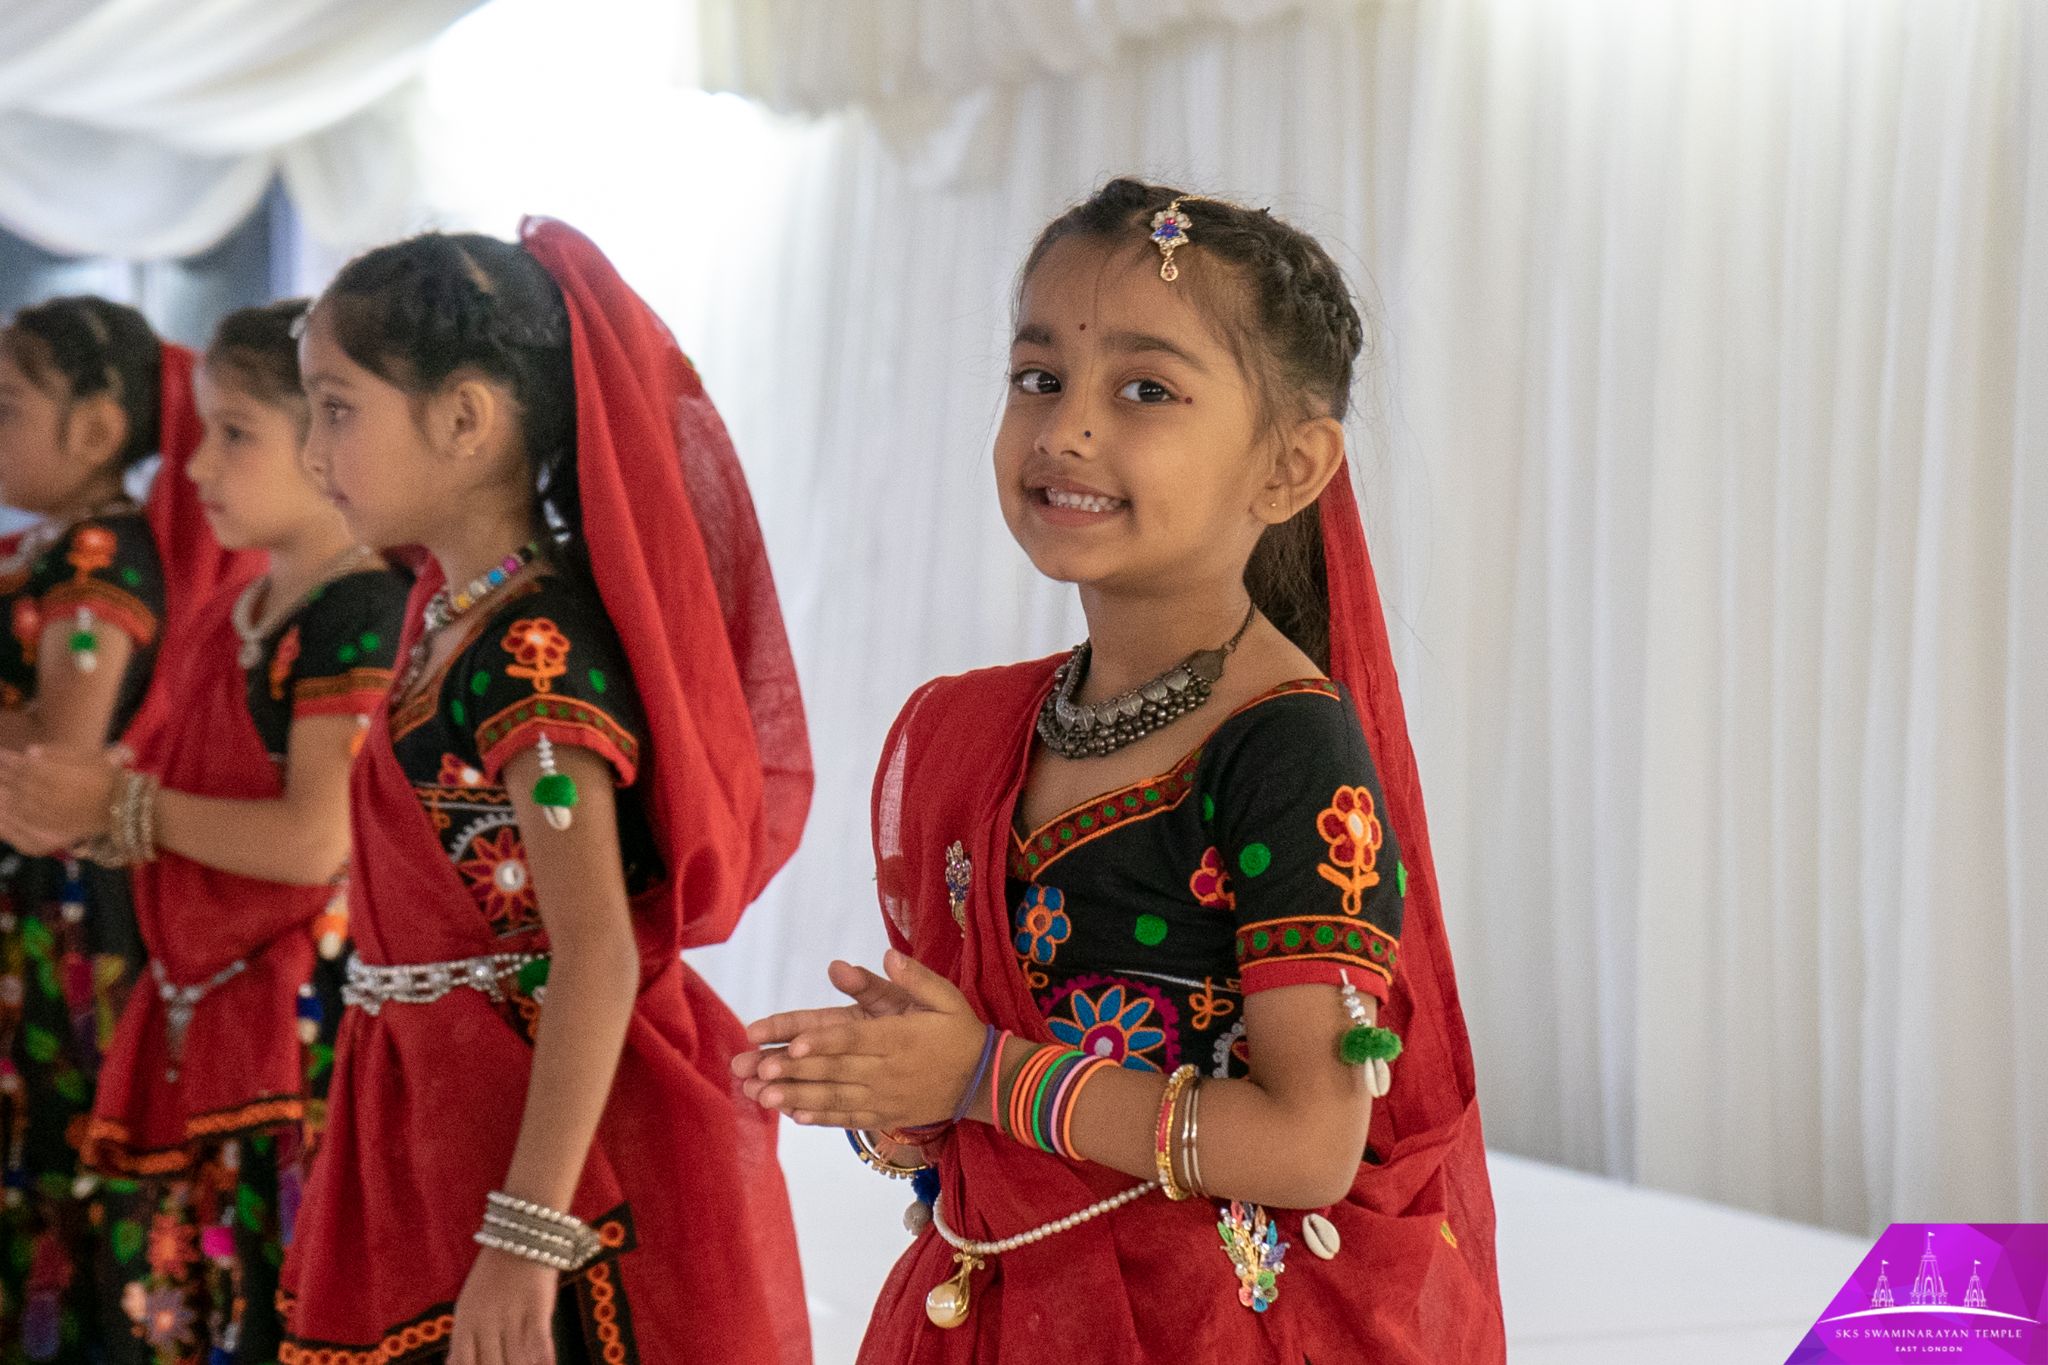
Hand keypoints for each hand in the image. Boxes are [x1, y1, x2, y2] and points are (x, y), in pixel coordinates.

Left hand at [0, 744, 119, 854]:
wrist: (123, 807)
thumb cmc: (107, 777)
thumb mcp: (89, 757)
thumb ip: (58, 753)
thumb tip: (29, 751)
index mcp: (60, 775)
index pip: (26, 766)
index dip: (11, 760)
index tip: (2, 753)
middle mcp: (52, 795)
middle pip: (20, 784)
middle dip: (5, 775)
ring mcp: (52, 813)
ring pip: (20, 803)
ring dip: (6, 794)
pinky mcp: (54, 828)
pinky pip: (28, 820)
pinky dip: (16, 812)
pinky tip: (10, 806)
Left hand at [448, 1245, 558, 1364]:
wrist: (519, 1236)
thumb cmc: (491, 1277)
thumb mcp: (468, 1307)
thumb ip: (462, 1339)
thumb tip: (452, 1364)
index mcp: (465, 1322)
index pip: (462, 1364)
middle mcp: (486, 1321)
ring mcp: (512, 1314)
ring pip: (517, 1359)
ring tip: (527, 1364)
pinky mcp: (538, 1306)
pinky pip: (541, 1340)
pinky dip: (544, 1358)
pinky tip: (548, 1364)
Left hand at [741, 949, 989, 1129]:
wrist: (983, 1081)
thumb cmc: (959, 1032)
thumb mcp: (946, 997)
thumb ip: (916, 978)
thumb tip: (889, 956)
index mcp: (898, 1038)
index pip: (853, 1039)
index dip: (821, 1043)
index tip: (790, 1045)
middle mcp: (887, 1070)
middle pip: (835, 1070)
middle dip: (793, 1071)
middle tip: (756, 1070)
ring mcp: (884, 1097)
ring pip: (835, 1097)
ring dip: (796, 1097)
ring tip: (762, 1096)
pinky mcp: (885, 1116)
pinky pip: (849, 1119)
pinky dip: (821, 1118)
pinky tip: (794, 1116)